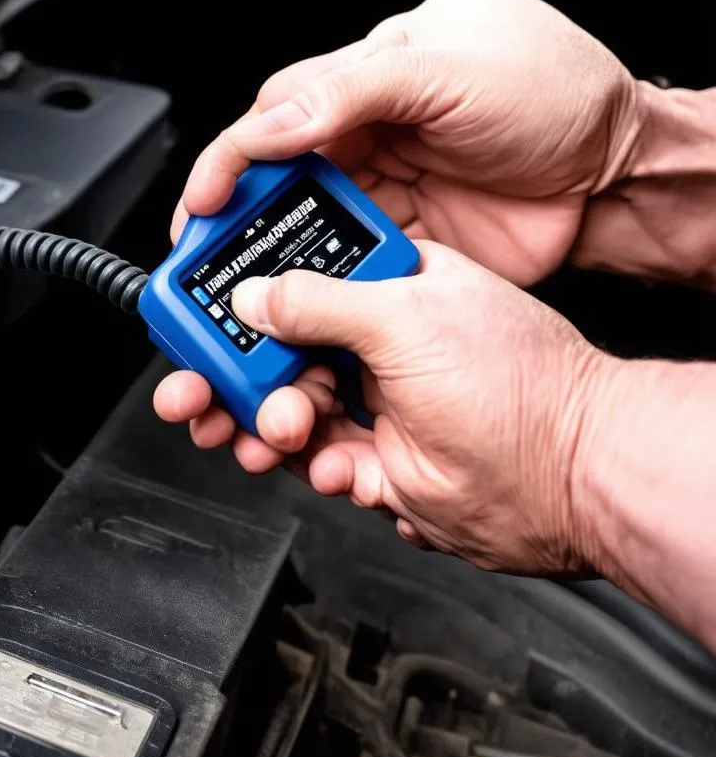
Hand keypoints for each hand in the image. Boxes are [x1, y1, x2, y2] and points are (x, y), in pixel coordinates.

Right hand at [154, 242, 607, 575]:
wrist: (566, 477)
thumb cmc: (516, 381)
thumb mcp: (406, 317)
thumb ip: (319, 303)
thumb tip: (256, 296)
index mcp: (384, 285)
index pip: (289, 278)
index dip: (236, 294)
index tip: (193, 310)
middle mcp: (375, 339)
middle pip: (273, 351)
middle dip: (225, 375)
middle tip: (190, 392)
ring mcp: (375, 400)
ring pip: (286, 408)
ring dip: (261, 425)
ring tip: (257, 435)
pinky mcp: (378, 457)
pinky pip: (316, 457)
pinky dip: (310, 464)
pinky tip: (328, 464)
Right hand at [171, 0, 640, 286]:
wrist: (614, 173)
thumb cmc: (551, 95)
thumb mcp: (449, 72)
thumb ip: (353, 91)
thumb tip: (271, 125)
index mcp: (363, 85)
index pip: (271, 121)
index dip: (227, 164)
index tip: (200, 207)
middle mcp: (363, 143)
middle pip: (274, 187)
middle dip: (231, 231)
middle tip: (201, 274)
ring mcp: (383, 198)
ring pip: (303, 238)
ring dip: (270, 274)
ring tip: (241, 311)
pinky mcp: (402, 249)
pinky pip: (346, 275)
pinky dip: (319, 299)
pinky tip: (301, 318)